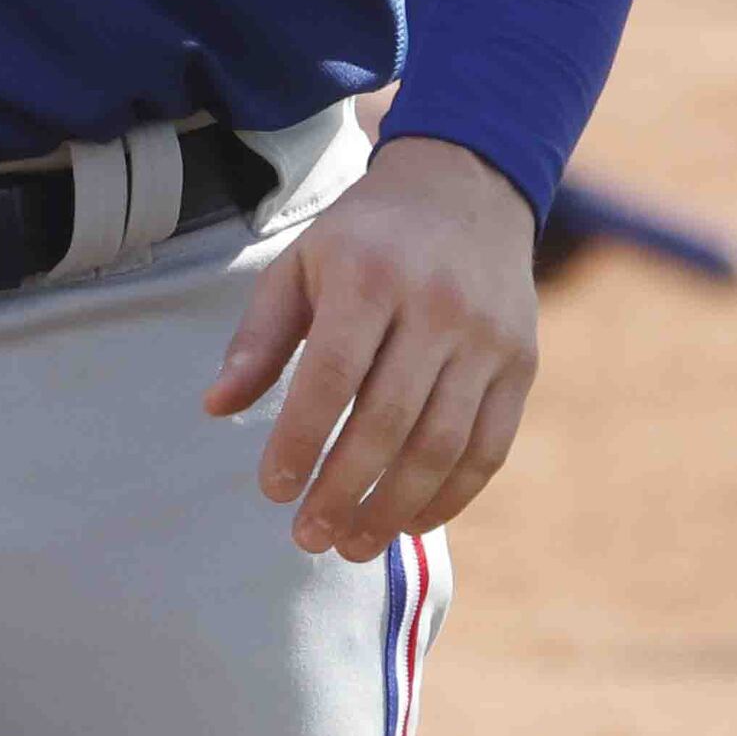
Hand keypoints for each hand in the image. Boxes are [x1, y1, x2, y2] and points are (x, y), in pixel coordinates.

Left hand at [207, 132, 540, 562]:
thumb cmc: (362, 238)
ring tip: (353, 544)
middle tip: (308, 537)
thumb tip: (215, 408)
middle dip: (346, 489)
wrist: (464, 191)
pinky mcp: (521, 366)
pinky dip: (451, 494)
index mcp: (369, 276)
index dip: (302, 439)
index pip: (332, 375)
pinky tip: (410, 521)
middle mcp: (436, 308)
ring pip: (444, 444)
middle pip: (390, 420)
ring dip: (396, 507)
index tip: (272, 489)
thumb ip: (259, 337)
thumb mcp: (298, 266)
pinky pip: (489, 446)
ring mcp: (487, 340)